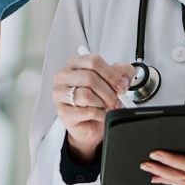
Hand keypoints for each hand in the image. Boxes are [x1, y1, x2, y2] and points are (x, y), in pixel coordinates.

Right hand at [52, 48, 134, 163]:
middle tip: (116, 99)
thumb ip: (121, 73)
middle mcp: (64, 77)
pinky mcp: (62, 112)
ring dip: (103, 103)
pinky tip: (100, 114)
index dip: (111, 74)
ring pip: (86, 95)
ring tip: (106, 107)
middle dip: (108, 91)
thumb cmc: (97, 99)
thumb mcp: (112, 81)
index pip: (93, 61)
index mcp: (75, 64)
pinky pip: (87, 111)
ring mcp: (60, 94)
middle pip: (89, 78)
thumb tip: (124, 77)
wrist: (90, 123)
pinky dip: (99, 114)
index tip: (121, 85)